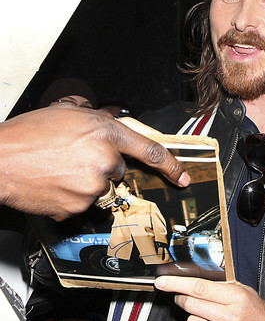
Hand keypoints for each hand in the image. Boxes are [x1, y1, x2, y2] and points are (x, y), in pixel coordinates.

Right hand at [0, 105, 189, 219]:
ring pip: (100, 187)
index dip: (170, 165)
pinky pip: (84, 204)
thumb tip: (110, 122)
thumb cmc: (27, 135)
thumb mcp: (67, 113)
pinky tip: (55, 183)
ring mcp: (92, 186)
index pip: (150, 150)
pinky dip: (72, 196)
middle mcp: (103, 160)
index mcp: (105, 132)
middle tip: (74, 158)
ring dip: (86, 181)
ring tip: (59, 169)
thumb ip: (97, 119)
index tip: (182, 176)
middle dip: (102, 165)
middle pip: (118, 170)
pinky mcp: (78, 207)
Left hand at [155, 276, 264, 320]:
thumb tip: (188, 281)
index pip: (199, 288)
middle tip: (184, 298)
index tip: (162, 283)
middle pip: (191, 305)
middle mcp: (231, 318)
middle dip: (182, 299)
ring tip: (207, 318)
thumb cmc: (253, 310)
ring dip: (193, 319)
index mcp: (236, 298)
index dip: (177, 284)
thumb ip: (218, 285)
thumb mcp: (241, 290)